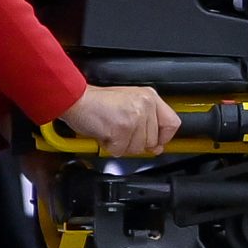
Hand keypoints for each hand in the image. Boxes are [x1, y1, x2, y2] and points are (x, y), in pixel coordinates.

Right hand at [60, 85, 181, 156]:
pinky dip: (110, 146)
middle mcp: (145, 105)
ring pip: (137, 148)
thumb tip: (157, 147)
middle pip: (152, 141)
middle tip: (120, 130)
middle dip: (134, 142)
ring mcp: (134, 117)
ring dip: (121, 145)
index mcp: (149, 97)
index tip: (154, 142)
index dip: (163, 138)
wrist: (75, 99)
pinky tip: (105, 133)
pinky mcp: (122, 128)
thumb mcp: (128, 104)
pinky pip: (120, 150)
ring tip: (111, 129)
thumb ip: (146, 123)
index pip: (172, 123)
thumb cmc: (97, 102)